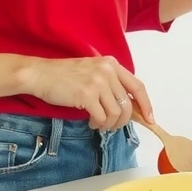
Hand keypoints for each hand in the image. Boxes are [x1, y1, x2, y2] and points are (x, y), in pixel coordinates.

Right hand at [26, 55, 153, 130]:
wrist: (41, 75)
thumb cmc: (65, 75)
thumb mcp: (93, 71)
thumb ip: (111, 83)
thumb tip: (128, 107)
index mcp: (111, 64)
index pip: (138, 86)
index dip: (146, 104)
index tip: (150, 118)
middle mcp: (108, 70)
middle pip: (128, 104)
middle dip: (123, 121)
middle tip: (112, 126)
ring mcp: (98, 82)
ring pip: (116, 113)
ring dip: (109, 124)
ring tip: (99, 123)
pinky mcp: (87, 94)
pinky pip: (102, 117)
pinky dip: (98, 124)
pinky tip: (91, 122)